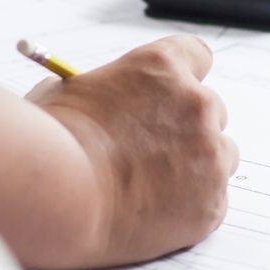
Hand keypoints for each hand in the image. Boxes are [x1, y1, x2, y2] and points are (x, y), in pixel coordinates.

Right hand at [29, 36, 237, 265]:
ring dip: (195, 167)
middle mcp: (196, 105)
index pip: (197, 56)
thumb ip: (97, 89)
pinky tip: (153, 213)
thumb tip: (97, 99)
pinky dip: (189, 208)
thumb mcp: (65, 91)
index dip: (181, 79)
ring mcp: (210, 156)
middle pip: (211, 110)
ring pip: (220, 157)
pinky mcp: (210, 204)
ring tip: (151, 187)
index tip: (170, 95)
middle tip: (153, 150)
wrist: (57, 196)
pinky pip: (212, 201)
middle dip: (186, 128)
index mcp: (161, 67)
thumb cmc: (49, 142)